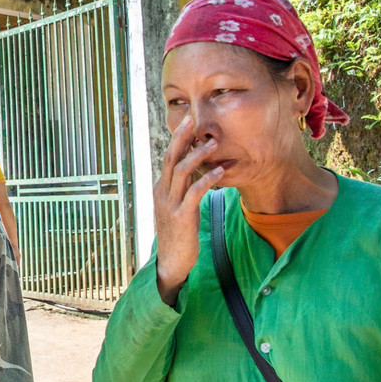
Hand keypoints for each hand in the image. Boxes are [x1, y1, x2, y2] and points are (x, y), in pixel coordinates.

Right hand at [153, 116, 223, 306]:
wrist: (171, 261)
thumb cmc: (177, 233)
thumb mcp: (176, 206)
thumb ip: (182, 188)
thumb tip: (193, 170)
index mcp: (161, 189)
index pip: (168, 158)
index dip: (178, 139)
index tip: (188, 122)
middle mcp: (162, 193)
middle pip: (171, 159)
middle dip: (182, 138)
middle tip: (193, 120)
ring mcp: (170, 204)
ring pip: (181, 172)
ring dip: (197, 155)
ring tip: (212, 143)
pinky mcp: (182, 216)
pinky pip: (194, 193)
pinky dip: (206, 180)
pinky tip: (219, 171)